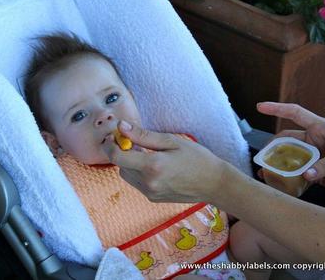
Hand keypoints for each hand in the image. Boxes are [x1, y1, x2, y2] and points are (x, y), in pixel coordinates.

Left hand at [101, 121, 226, 202]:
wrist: (214, 184)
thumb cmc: (197, 158)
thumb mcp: (171, 141)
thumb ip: (143, 135)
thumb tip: (121, 126)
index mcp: (152, 166)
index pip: (117, 156)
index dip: (110, 144)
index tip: (113, 135)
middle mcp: (148, 183)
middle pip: (119, 166)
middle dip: (121, 152)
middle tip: (133, 141)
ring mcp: (150, 193)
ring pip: (126, 175)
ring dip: (129, 163)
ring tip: (147, 153)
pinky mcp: (153, 198)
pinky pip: (136, 183)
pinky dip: (138, 173)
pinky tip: (155, 166)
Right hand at [257, 102, 324, 188]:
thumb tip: (306, 174)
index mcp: (320, 128)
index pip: (295, 113)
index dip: (277, 108)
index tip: (260, 107)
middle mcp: (312, 139)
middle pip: (286, 138)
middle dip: (273, 146)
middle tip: (263, 157)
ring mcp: (310, 154)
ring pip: (287, 155)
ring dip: (276, 162)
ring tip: (265, 171)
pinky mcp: (310, 168)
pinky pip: (293, 169)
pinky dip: (284, 175)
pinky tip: (274, 181)